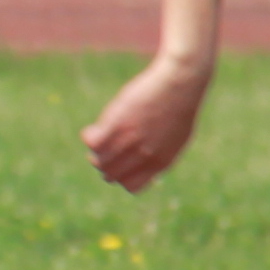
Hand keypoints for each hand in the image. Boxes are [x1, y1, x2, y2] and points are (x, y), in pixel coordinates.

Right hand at [82, 50, 212, 191]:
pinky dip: (89, 136)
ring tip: (100, 135)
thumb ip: (160, 155)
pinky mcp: (117, 124)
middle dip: (104, 164)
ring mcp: (130, 140)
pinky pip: (92, 141)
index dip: (121, 175)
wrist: (180, 84)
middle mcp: (143, 156)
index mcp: (160, 163)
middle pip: (111, 174)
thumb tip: (146, 165)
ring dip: (96, 150)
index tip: (121, 162)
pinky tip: (95, 127)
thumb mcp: (176, 139)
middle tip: (105, 147)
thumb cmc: (179, 107)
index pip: (130, 185)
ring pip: (99, 159)